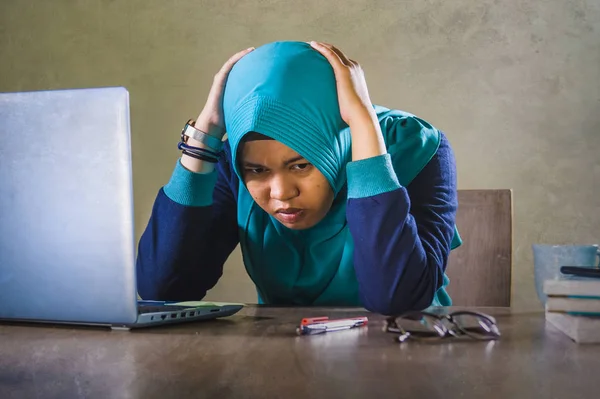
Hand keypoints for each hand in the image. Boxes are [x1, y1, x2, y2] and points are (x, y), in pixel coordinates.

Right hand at [195, 47, 254, 137]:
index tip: (262, 63)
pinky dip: (236, 58)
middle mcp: (225, 81)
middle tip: (260, 54)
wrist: (214, 124)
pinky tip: (245, 54)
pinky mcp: (219, 80)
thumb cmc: (228, 119)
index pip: (241, 74)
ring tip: (252, 51)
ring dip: (242, 55)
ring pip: (233, 63)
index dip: (250, 67)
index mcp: (231, 87)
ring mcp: (221, 79)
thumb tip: (268, 110)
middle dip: (247, 59)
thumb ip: (251, 105)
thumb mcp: (242, 109)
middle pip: (237, 67)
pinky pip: (229, 66)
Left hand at [309, 41, 384, 159]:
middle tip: (313, 46)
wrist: (361, 115)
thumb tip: (333, 108)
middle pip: (338, 53)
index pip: (342, 60)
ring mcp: (349, 68)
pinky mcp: (343, 71)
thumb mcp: (347, 104)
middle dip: (326, 48)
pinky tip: (313, 45)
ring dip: (322, 46)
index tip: (321, 54)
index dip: (332, 56)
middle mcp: (354, 67)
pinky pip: (330, 55)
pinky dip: (322, 48)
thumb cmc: (354, 114)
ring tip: (310, 44)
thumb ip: (341, 100)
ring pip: (334, 51)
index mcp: (356, 74)